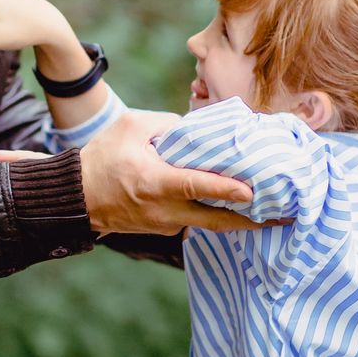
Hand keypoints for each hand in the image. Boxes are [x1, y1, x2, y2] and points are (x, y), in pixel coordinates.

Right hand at [78, 108, 253, 237]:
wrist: (74, 197)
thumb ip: (169, 125)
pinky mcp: (161, 231)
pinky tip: (229, 204)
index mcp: (156, 183)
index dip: (226, 189)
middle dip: (251, 222)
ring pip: (207, 223)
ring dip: (236, 218)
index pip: (198, 187)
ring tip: (268, 211)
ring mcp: (163, 226)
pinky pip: (192, 222)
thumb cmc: (101, 157)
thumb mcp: (132, 127)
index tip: (252, 193)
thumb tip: (199, 130)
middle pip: (215, 220)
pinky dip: (212, 214)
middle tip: (283, 218)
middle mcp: (164, 211)